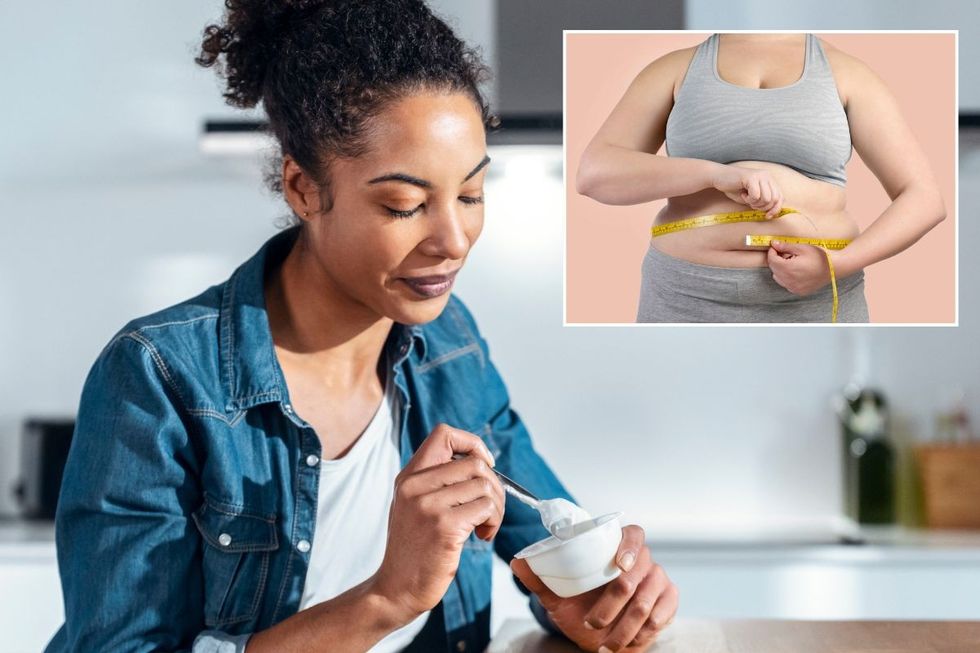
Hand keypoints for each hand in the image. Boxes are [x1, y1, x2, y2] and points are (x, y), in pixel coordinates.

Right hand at [371, 424, 504, 624]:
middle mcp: (415, 485)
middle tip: (490, 509)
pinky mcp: (444, 527)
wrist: (396, 589)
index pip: (444, 433)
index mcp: (409, 476)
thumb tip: (480, 461)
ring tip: (485, 525)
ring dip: (497, 507)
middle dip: (495, 485)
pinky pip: (486, 508)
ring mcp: (429, 506)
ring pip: (485, 485)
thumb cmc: (413, 549)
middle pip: (475, 463)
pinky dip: (493, 522)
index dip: (472, 444)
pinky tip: (482, 536)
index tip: (483, 466)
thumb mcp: (413, 505)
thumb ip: (436, 481)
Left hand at [511, 525, 678, 651]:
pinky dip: (644, 633)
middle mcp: (642, 561)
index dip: (629, 546)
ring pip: (647, 600)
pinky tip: (629, 642)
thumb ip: (540, 578)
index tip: (619, 564)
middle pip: (638, 572)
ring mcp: (658, 580)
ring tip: (606, 644)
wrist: (599, 635)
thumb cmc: (581, 608)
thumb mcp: (558, 595)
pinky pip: (662, 615)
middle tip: (592, 623)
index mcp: (617, 548)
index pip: (633, 534)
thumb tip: (517, 561)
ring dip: (625, 627)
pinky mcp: (669, 601)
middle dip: (613, 604)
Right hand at [711, 164, 783, 217]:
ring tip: (746, 198)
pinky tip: (742, 194)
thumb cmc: (734, 188)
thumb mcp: (751, 197)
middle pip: (774, 199)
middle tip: (751, 204)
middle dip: (763, 207)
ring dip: (755, 203)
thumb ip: (763, 202)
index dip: (775, 209)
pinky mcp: (752, 177)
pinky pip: (756, 196)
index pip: (780, 197)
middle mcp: (767, 176)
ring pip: (766, 199)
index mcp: (769, 180)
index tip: (767, 216)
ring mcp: (760, 176)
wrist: (719, 177)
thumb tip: (772, 213)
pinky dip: (748, 199)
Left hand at [767, 240, 836, 295]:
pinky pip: (786, 284)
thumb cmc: (820, 256)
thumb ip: (785, 246)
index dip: (772, 252)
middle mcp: (789, 281)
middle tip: (785, 253)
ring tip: (792, 262)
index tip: (775, 247)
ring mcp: (794, 288)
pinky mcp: (799, 291)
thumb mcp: (802, 248)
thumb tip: (773, 244)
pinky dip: (787, 277)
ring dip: (780, 269)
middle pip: (774, 269)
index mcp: (788, 269)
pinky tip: (797, 271)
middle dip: (776, 260)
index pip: (772, 261)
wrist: (835, 267)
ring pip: (778, 278)